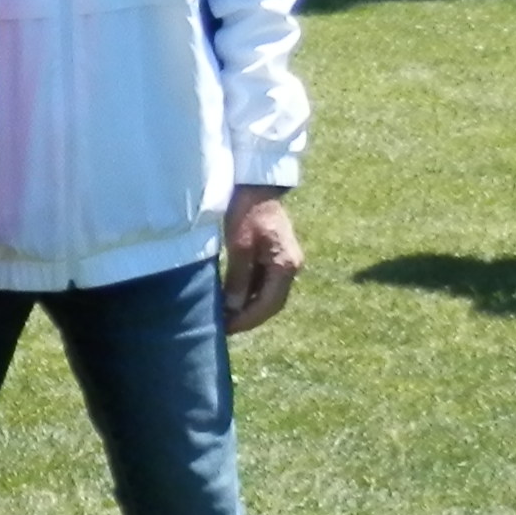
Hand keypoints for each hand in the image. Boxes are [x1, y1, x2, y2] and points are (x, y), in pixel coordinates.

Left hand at [218, 183, 302, 335]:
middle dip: (248, 318)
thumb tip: (233, 308)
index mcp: (285, 264)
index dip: (247, 320)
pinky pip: (266, 283)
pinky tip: (232, 299)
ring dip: (249, 308)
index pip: (268, 304)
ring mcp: (287, 262)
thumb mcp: (239, 245)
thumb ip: (238, 279)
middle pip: (272, 304)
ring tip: (225, 317)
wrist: (257, 185)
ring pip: (269, 295)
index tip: (226, 329)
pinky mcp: (278, 256)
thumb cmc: (247, 211)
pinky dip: (250, 294)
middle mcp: (291, 266)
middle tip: (224, 328)